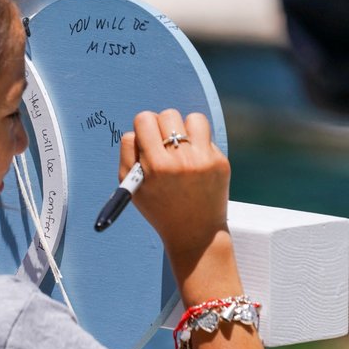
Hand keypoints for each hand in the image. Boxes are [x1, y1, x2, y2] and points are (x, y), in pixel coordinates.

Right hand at [119, 109, 229, 255]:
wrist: (195, 234)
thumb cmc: (159, 208)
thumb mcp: (132, 186)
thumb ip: (128, 153)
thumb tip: (136, 129)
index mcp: (156, 165)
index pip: (145, 119)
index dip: (143, 126)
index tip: (147, 137)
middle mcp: (181, 159)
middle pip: (168, 114)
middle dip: (162, 125)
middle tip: (163, 142)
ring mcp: (204, 159)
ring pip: (193, 118)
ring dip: (185, 128)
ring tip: (182, 146)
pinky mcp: (220, 162)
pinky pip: (207, 136)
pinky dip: (199, 144)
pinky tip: (195, 162)